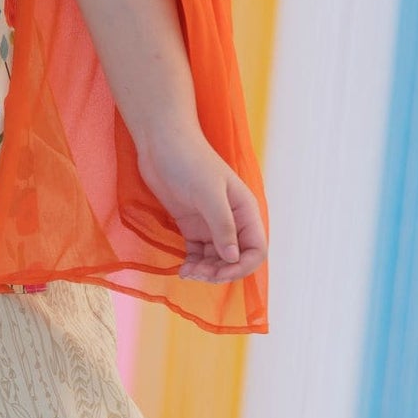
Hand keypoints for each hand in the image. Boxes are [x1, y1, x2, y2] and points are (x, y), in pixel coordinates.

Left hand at [135, 124, 267, 283]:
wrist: (161, 143)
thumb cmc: (189, 162)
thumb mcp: (209, 194)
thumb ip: (223, 227)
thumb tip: (233, 258)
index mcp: (245, 211)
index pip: (256, 249)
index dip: (242, 266)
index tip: (220, 273)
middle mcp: (232, 220)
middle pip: (235, 258)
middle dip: (220, 271)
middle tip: (198, 274)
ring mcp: (210, 223)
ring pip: (216, 259)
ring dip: (205, 271)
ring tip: (187, 272)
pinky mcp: (191, 224)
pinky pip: (198, 253)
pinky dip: (193, 263)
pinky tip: (182, 269)